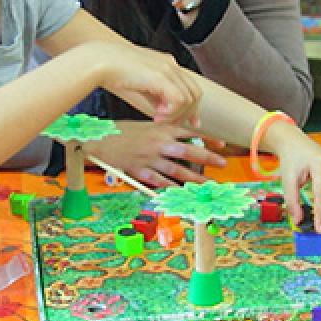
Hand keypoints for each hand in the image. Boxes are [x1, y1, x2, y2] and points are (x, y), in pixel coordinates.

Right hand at [89, 42, 199, 126]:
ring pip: (189, 98)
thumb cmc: (114, 71)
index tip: (190, 122)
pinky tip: (157, 114)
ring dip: (176, 114)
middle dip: (188, 113)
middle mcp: (171, 64)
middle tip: (172, 124)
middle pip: (195, 93)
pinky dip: (171, 111)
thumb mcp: (140, 85)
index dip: (192, 107)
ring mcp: (168, 69)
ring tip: (158, 118)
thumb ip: (155, 96)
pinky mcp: (162, 76)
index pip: (190, 87)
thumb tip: (163, 111)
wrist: (101, 61)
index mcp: (167, 63)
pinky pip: (179, 100)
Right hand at [89, 122, 225, 187]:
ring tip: (207, 185)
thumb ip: (164, 132)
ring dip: (194, 179)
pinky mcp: (141, 171)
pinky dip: (172, 188)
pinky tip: (182, 194)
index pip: (190, 133)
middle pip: (189, 152)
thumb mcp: (146, 126)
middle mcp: (159, 143)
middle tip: (221, 164)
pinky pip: (160, 182)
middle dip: (208, 158)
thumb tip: (184, 140)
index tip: (221, 145)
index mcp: (161, 129)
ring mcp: (150, 158)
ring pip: (178, 170)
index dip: (207, 139)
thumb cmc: (122, 131)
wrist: (99, 139)